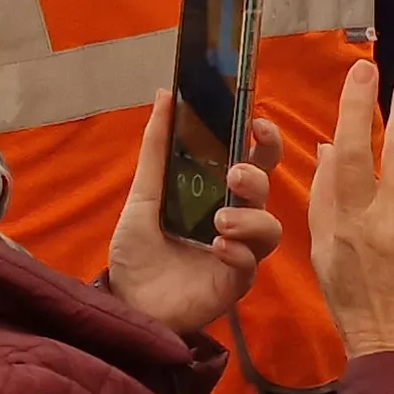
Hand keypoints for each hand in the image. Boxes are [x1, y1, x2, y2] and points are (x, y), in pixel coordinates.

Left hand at [102, 92, 287, 338]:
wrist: (124, 301)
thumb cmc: (138, 250)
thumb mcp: (143, 194)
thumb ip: (156, 148)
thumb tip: (165, 93)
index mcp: (219, 194)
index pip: (254, 161)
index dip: (264, 140)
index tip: (257, 123)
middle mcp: (235, 219)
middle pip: (267, 190)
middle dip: (258, 176)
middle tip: (234, 174)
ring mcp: (238, 253)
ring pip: (269, 229)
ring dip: (250, 217)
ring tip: (220, 220)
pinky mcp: (233, 284)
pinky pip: (250, 265)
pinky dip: (238, 252)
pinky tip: (217, 247)